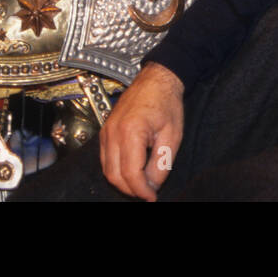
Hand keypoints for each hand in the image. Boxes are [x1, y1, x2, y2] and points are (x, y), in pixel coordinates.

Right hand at [100, 62, 184, 200]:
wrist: (156, 79)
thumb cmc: (166, 102)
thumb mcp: (172, 135)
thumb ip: (161, 163)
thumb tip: (152, 185)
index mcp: (131, 131)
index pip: (130, 173)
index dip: (141, 190)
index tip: (152, 197)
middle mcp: (113, 132)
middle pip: (114, 175)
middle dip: (131, 190)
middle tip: (148, 193)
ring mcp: (106, 131)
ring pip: (107, 169)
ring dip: (122, 182)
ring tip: (141, 184)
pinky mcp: (105, 131)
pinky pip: (105, 159)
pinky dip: (116, 170)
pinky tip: (132, 171)